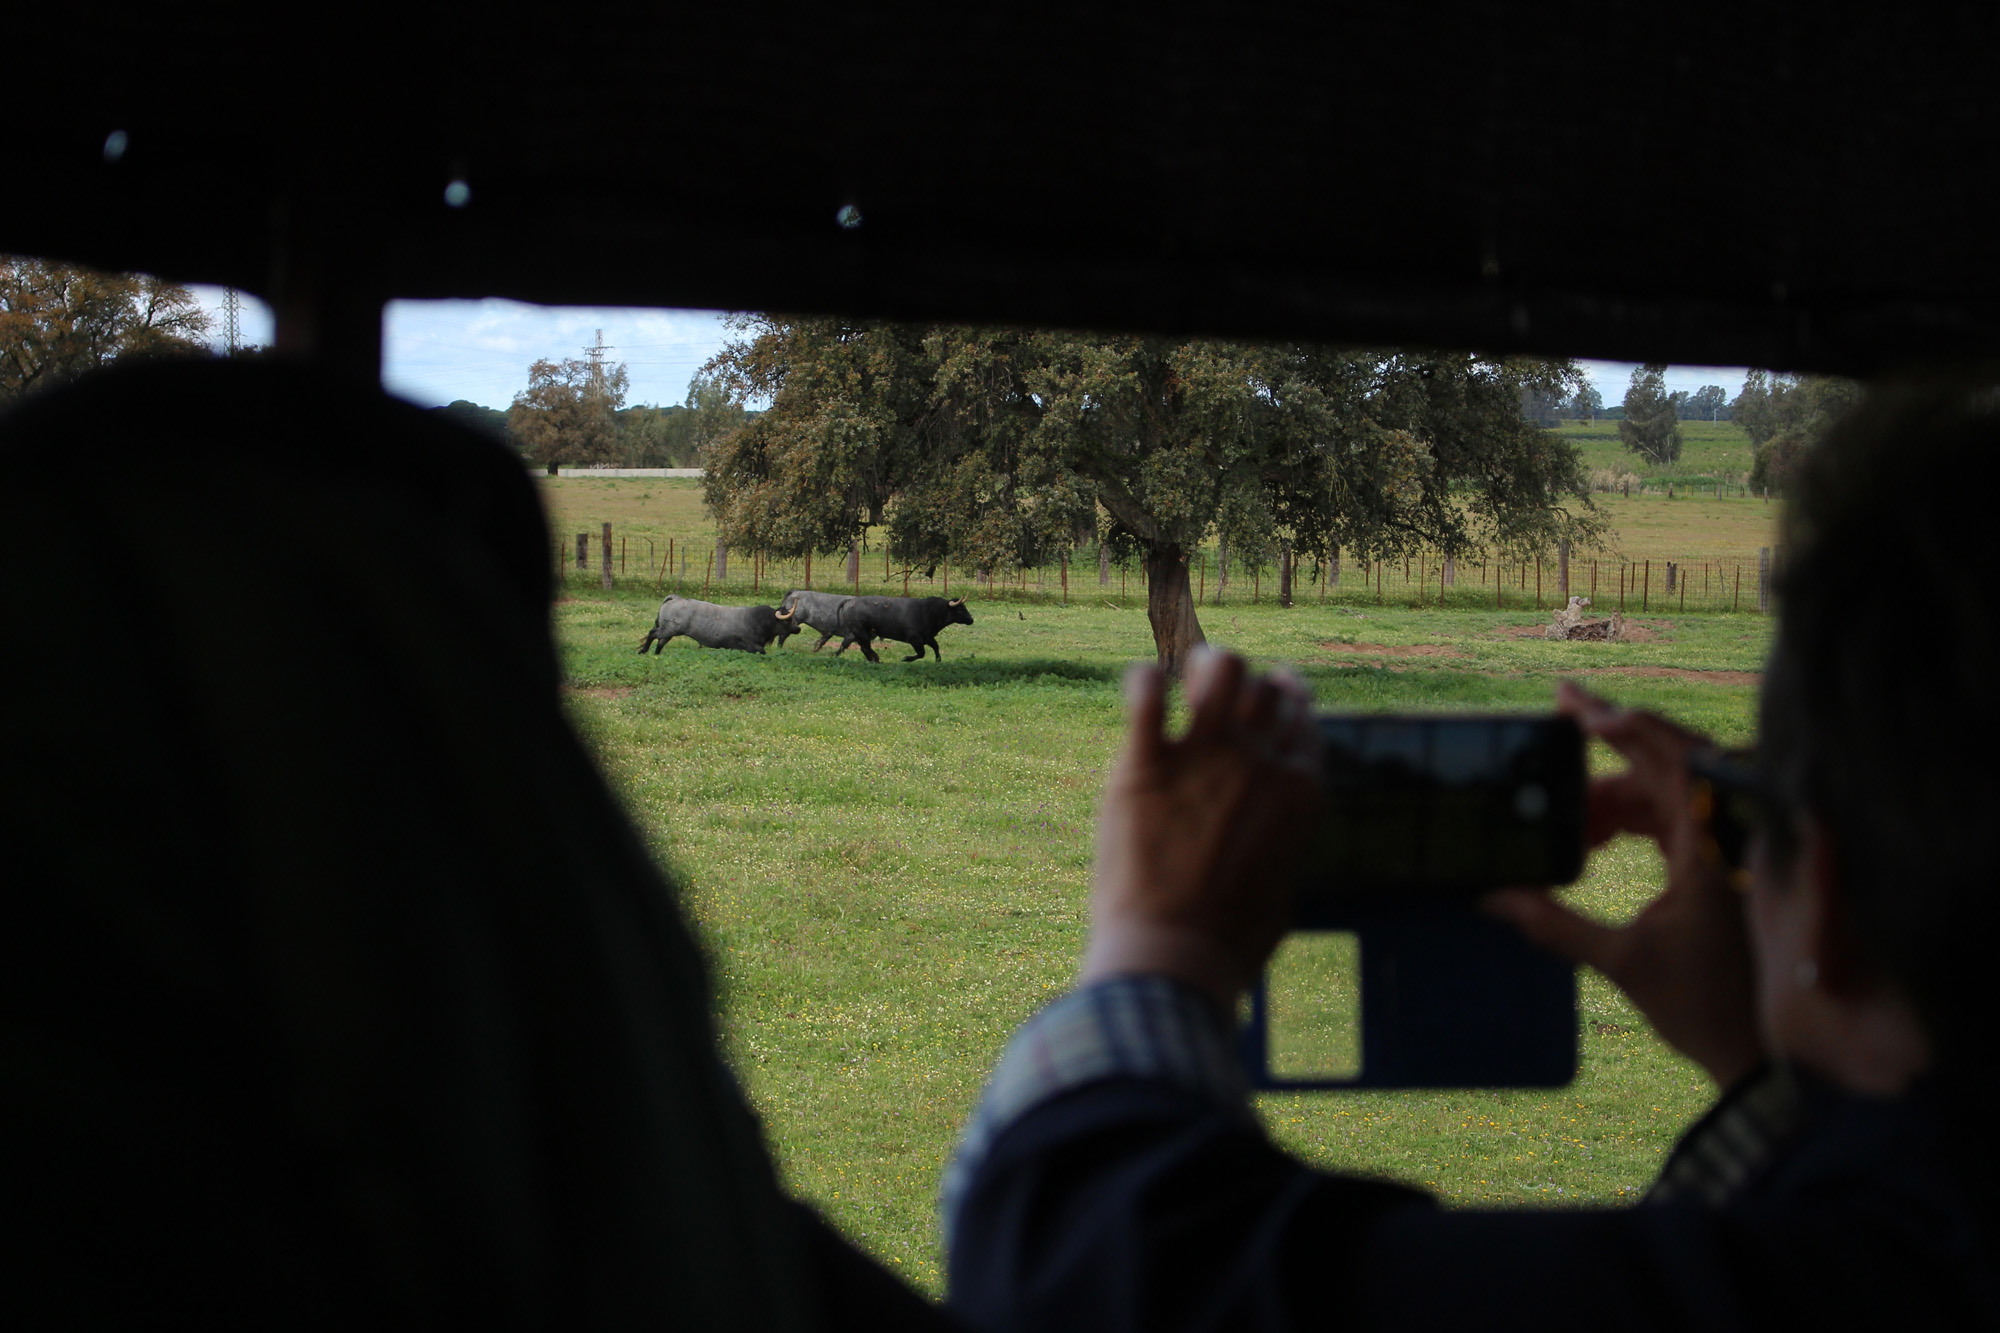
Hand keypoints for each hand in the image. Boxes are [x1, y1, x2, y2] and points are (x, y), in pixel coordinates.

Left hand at [1080, 649, 1323, 1011]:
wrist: (1172, 959)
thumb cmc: (1228, 943)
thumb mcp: (1281, 888)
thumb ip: (1281, 843)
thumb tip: (1274, 838)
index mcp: (1300, 791)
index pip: (1303, 717)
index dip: (1287, 700)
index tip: (1269, 694)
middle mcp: (1259, 763)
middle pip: (1264, 687)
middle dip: (1243, 686)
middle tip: (1215, 699)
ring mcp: (1204, 758)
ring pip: (1221, 666)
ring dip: (1203, 666)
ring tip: (1183, 684)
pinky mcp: (1144, 765)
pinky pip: (1145, 691)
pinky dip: (1142, 680)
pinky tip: (1140, 692)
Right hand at [1484, 682, 1763, 1085]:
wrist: (1756, 1051)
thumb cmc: (1701, 1007)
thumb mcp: (1621, 962)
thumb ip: (1555, 923)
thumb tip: (1494, 897)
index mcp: (1711, 847)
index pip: (1669, 757)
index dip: (1621, 724)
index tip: (1573, 707)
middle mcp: (1725, 835)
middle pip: (1666, 758)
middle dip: (1609, 740)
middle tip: (1559, 716)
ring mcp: (1726, 846)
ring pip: (1664, 787)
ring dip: (1614, 794)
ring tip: (1568, 822)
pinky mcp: (1719, 863)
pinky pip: (1673, 814)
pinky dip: (1632, 816)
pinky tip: (1596, 838)